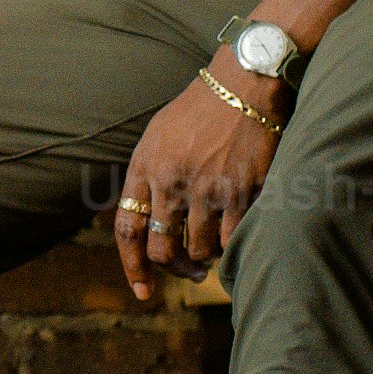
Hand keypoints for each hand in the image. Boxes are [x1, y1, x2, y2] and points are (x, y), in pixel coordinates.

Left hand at [109, 69, 280, 302]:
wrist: (244, 83)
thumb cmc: (201, 109)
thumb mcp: (159, 135)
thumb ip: (147, 176)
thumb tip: (143, 219)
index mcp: (146, 166)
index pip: (127, 229)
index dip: (132, 267)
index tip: (142, 290)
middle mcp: (171, 181)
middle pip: (162, 249)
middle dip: (174, 270)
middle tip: (189, 274)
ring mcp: (207, 188)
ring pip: (199, 251)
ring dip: (206, 257)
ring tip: (216, 246)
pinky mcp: (241, 191)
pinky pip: (231, 239)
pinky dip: (232, 246)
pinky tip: (236, 237)